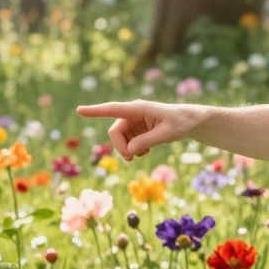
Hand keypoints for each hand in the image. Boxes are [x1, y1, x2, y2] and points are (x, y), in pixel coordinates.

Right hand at [75, 100, 200, 159]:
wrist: (189, 122)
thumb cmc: (180, 123)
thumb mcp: (166, 134)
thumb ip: (146, 142)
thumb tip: (129, 151)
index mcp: (138, 108)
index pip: (113, 109)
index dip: (95, 111)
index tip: (79, 110)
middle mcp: (132, 113)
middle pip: (115, 132)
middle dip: (120, 147)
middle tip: (131, 159)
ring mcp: (134, 122)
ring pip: (120, 139)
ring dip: (129, 149)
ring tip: (145, 153)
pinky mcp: (137, 129)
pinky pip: (128, 142)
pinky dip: (134, 149)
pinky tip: (147, 150)